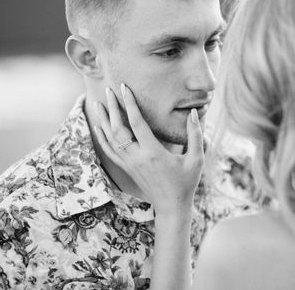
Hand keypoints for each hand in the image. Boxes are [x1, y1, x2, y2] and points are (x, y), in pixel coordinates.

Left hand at [93, 84, 204, 215]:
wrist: (171, 206)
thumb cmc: (186, 182)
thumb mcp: (196, 159)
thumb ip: (195, 134)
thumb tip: (194, 112)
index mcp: (153, 152)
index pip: (137, 122)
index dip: (129, 103)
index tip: (124, 88)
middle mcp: (137, 157)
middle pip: (118, 128)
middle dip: (113, 107)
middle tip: (108, 90)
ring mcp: (130, 164)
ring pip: (110, 139)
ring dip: (104, 120)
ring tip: (98, 103)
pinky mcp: (127, 169)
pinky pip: (110, 151)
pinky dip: (102, 137)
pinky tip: (98, 127)